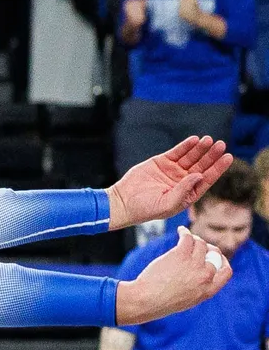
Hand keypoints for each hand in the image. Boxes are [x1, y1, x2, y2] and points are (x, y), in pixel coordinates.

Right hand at [111, 135, 237, 226]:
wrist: (122, 202)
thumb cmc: (145, 209)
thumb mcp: (168, 204)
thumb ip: (184, 190)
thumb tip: (199, 175)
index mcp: (188, 193)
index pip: (207, 178)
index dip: (218, 168)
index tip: (228, 157)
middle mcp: (183, 181)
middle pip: (201, 165)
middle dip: (211, 155)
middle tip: (220, 145)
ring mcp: (172, 171)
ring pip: (191, 157)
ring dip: (200, 148)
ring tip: (209, 140)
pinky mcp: (161, 162)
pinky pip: (177, 152)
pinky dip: (185, 146)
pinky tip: (194, 140)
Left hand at [121, 225, 237, 325]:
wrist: (145, 301)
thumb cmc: (160, 303)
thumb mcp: (187, 300)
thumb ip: (197, 288)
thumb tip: (199, 275)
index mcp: (209, 290)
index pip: (226, 271)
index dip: (222, 261)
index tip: (215, 257)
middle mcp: (205, 276)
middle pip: (213, 255)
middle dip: (208, 248)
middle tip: (198, 245)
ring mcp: (194, 265)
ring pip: (201, 245)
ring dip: (195, 239)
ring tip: (187, 237)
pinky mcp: (181, 255)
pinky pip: (188, 238)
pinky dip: (185, 232)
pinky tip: (181, 231)